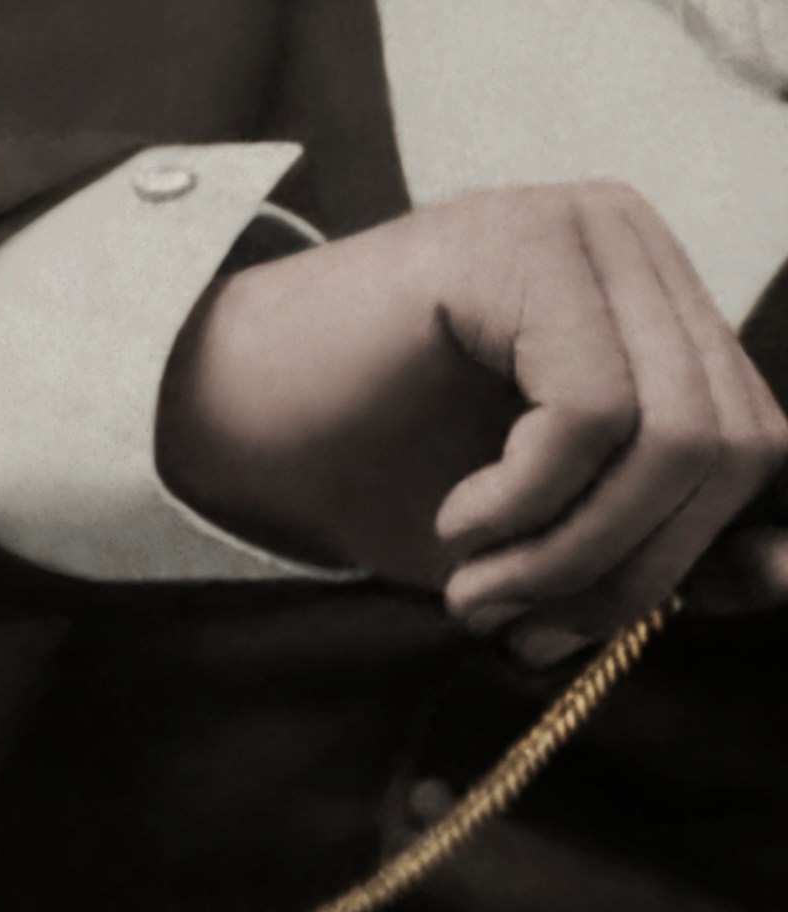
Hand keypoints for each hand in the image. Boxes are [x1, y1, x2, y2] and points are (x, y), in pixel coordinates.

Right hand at [157, 182, 787, 662]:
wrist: (231, 424)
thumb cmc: (379, 477)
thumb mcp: (539, 538)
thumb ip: (658, 547)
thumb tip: (774, 575)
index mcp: (647, 305)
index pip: (750, 443)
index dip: (682, 559)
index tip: (576, 627)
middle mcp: (629, 245)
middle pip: (729, 444)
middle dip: (625, 571)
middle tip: (517, 624)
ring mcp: (577, 232)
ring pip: (673, 435)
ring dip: (572, 552)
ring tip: (477, 586)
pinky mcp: (514, 246)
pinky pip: (590, 411)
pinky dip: (528, 503)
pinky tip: (457, 520)